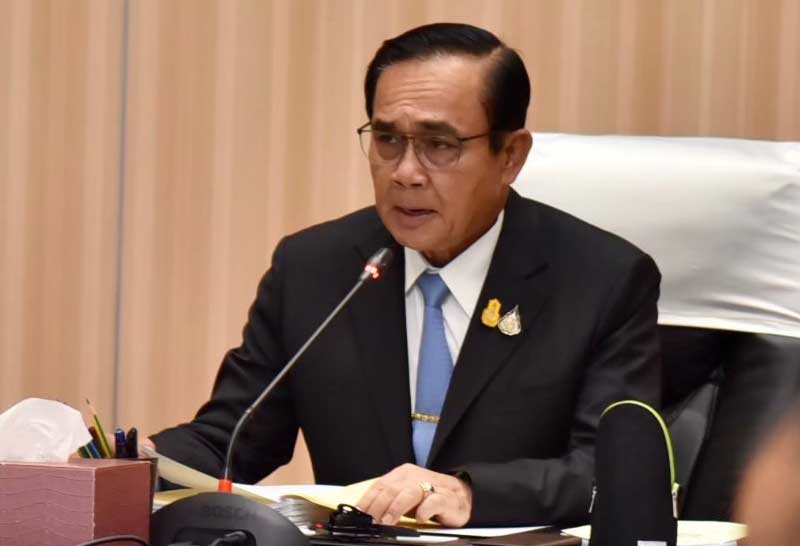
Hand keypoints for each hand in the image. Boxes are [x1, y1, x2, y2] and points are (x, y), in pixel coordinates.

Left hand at [356, 463, 471, 526]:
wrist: (461, 495)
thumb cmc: (429, 497)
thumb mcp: (404, 498)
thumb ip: (387, 502)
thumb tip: (364, 515)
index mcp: (402, 475)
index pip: (379, 486)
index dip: (367, 501)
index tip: (358, 515)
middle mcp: (414, 477)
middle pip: (391, 489)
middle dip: (378, 507)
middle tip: (371, 522)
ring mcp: (431, 486)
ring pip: (409, 493)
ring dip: (396, 508)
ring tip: (387, 521)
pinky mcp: (446, 498)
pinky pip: (434, 501)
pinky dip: (425, 509)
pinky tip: (420, 517)